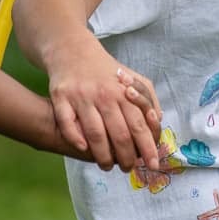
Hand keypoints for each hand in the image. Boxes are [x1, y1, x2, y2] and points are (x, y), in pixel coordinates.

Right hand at [45, 34, 162, 171]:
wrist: (72, 51)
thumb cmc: (107, 71)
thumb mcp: (133, 79)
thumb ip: (148, 99)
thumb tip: (157, 121)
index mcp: (124, 92)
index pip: (140, 126)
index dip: (147, 148)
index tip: (152, 165)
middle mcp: (104, 95)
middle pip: (119, 135)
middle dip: (126, 158)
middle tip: (128, 169)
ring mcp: (82, 96)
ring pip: (95, 134)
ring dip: (102, 156)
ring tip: (106, 166)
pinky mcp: (61, 97)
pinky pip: (67, 123)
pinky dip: (76, 138)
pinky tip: (84, 149)